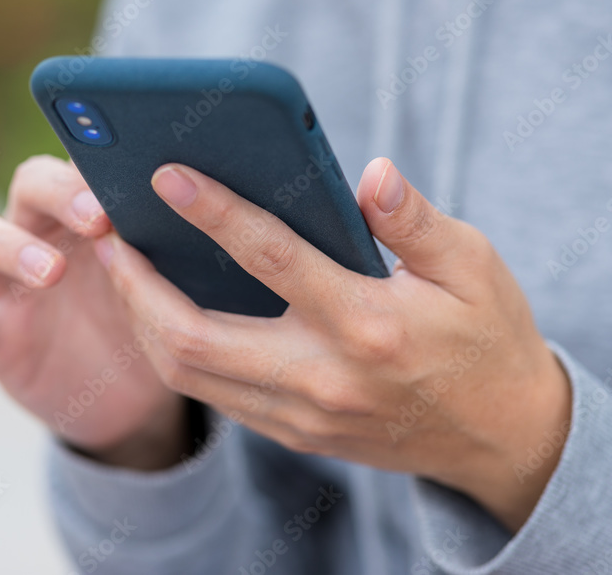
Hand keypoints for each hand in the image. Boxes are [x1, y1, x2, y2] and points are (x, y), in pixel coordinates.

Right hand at [0, 155, 186, 469]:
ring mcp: (9, 283)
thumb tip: (213, 198)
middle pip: (28, 185)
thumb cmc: (156, 322)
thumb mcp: (173, 284)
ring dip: (9, 246)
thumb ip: (177, 244)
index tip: (131, 173)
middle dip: (58, 194)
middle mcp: (43, 234)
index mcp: (92, 213)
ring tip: (52, 272)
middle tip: (98, 220)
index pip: (80, 160)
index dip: (97, 160)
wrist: (134, 399)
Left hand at [92, 157, 571, 530]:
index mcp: (368, 323)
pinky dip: (176, 350)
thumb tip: (369, 172)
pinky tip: (164, 310)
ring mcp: (302, 415)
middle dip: (137, 285)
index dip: (213, 212)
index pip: (271, 258)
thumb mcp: (473, 266)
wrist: (503, 439)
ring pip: (190, 374)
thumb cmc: (488, 339)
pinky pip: (213, 394)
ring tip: (122, 267)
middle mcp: (323, 377)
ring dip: (143, 320)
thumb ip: (413, 220)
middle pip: (194, 337)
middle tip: (108, 234)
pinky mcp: (294, 434)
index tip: (165, 175)